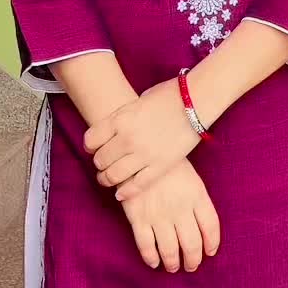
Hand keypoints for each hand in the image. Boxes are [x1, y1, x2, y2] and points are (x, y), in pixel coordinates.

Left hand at [85, 78, 199, 199]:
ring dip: (107, 179)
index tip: (94, 147)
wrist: (196, 100)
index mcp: (120, 119)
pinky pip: (136, 185)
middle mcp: (127, 138)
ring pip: (113, 176)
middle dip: (100, 162)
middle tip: (103, 163)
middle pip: (100, 159)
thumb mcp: (138, 101)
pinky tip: (120, 192)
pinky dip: (125, 191)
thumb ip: (124, 118)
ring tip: (108, 178)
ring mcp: (143, 154)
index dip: (91, 145)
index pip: (91, 140)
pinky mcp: (159, 166)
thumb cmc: (168, 95)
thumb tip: (116, 131)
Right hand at [122, 158, 219, 271]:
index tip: (210, 252)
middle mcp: (180, 208)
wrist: (139, 150)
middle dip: (193, 260)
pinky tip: (154, 262)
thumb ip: (198, 201)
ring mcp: (158, 214)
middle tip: (191, 265)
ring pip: (170, 250)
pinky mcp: (138, 217)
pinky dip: (151, 258)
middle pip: (192, 244)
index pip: (210, 227)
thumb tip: (204, 229)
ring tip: (173, 267)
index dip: (212, 243)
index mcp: (196, 195)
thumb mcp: (191, 177)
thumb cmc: (168, 164)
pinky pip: (146, 246)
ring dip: (173, 263)